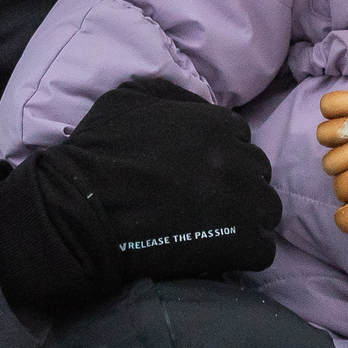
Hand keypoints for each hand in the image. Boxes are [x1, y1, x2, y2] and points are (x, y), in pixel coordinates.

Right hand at [0, 77, 279, 310]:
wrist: (81, 212)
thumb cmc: (98, 154)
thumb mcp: (128, 98)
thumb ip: (171, 94)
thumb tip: (195, 103)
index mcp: (216, 124)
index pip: (239, 137)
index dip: (221, 155)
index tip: (200, 172)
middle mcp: (238, 159)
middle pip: (257, 171)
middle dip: (238, 184)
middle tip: (207, 202)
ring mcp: (244, 202)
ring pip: (266, 209)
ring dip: (247, 218)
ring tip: (216, 231)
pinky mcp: (242, 244)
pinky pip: (262, 248)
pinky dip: (244, 252)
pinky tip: (218, 253)